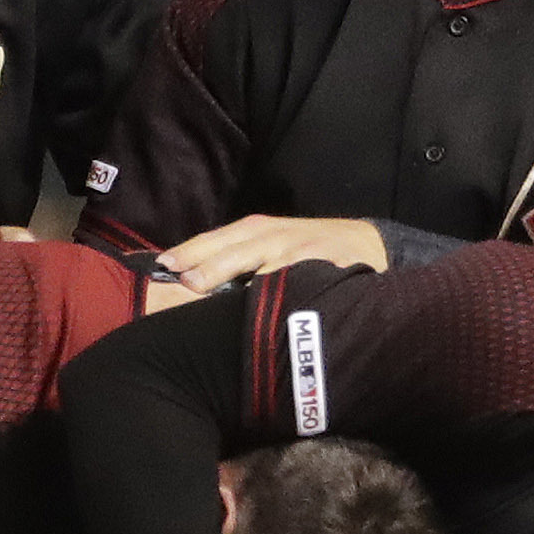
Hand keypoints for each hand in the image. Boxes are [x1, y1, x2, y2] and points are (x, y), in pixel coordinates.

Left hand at [160, 215, 386, 288]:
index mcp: (257, 230)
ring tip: (227, 298)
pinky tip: (272, 302)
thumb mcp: (272, 244)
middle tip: (189, 283)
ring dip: (246, 280)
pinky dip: (288, 286)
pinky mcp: (328, 264)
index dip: (191, 251)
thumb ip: (237, 260)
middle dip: (212, 265)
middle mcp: (277, 236)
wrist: (368, 243)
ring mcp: (303, 249)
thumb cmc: (308, 248)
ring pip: (269, 263)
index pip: (217, 239)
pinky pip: (304, 278)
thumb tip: (189, 284)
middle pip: (237, 249)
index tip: (164, 265)